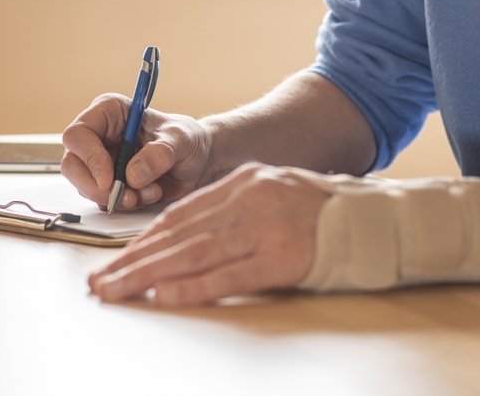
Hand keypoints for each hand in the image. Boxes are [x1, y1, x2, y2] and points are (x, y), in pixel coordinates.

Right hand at [61, 93, 211, 209]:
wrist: (200, 163)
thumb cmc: (188, 140)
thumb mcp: (181, 139)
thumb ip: (160, 152)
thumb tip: (134, 173)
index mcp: (108, 113)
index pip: (78, 134)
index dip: (89, 158)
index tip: (109, 179)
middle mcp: (98, 137)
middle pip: (72, 165)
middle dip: (96, 186)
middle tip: (124, 196)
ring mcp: (100, 162)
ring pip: (85, 187)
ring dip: (116, 197)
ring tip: (150, 191)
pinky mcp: (107, 184)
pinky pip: (102, 200)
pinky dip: (124, 204)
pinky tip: (148, 195)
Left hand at [88, 163, 328, 304]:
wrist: (380, 219)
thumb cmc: (322, 212)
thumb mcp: (271, 195)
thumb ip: (231, 211)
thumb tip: (183, 239)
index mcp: (242, 183)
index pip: (180, 215)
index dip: (144, 239)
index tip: (115, 260)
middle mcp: (247, 201)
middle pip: (177, 235)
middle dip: (132, 261)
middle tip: (98, 282)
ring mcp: (264, 228)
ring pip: (192, 254)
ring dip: (147, 276)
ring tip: (115, 291)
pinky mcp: (284, 258)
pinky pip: (229, 275)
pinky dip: (192, 286)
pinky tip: (164, 295)